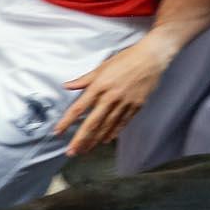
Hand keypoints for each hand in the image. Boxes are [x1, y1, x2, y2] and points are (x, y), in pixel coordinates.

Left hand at [55, 36, 173, 156]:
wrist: (152, 57)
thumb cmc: (126, 59)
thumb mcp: (102, 66)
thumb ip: (84, 80)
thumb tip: (67, 86)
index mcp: (99, 86)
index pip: (79, 108)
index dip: (67, 121)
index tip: (58, 131)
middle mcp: (111, 97)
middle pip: (92, 123)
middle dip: (80, 139)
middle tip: (71, 152)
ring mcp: (124, 103)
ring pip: (107, 126)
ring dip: (95, 140)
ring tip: (85, 150)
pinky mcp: (136, 106)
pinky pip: (122, 123)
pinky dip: (113, 133)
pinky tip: (105, 141)